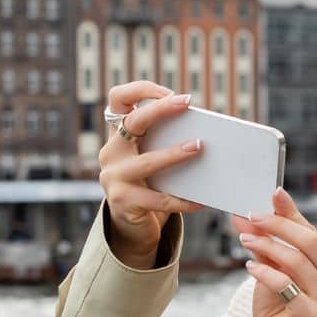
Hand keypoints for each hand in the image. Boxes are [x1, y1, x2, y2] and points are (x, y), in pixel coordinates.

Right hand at [97, 80, 207, 266]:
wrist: (132, 227)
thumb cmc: (151, 186)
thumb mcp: (153, 159)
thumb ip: (165, 143)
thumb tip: (204, 133)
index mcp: (119, 136)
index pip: (118, 99)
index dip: (140, 90)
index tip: (168, 92)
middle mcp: (111, 152)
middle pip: (133, 121)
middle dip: (161, 109)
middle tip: (187, 102)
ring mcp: (113, 177)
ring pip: (147, 162)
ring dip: (175, 153)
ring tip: (199, 147)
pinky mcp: (123, 202)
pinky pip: (158, 199)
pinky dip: (182, 200)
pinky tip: (200, 201)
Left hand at [232, 189, 316, 316]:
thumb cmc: (278, 305)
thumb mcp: (275, 267)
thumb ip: (268, 240)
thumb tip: (249, 212)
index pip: (312, 232)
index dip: (288, 214)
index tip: (269, 196)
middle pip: (310, 242)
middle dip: (278, 226)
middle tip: (251, 216)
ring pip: (297, 262)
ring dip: (267, 246)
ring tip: (245, 239)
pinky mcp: (310, 316)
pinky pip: (286, 286)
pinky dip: (265, 272)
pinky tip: (249, 266)